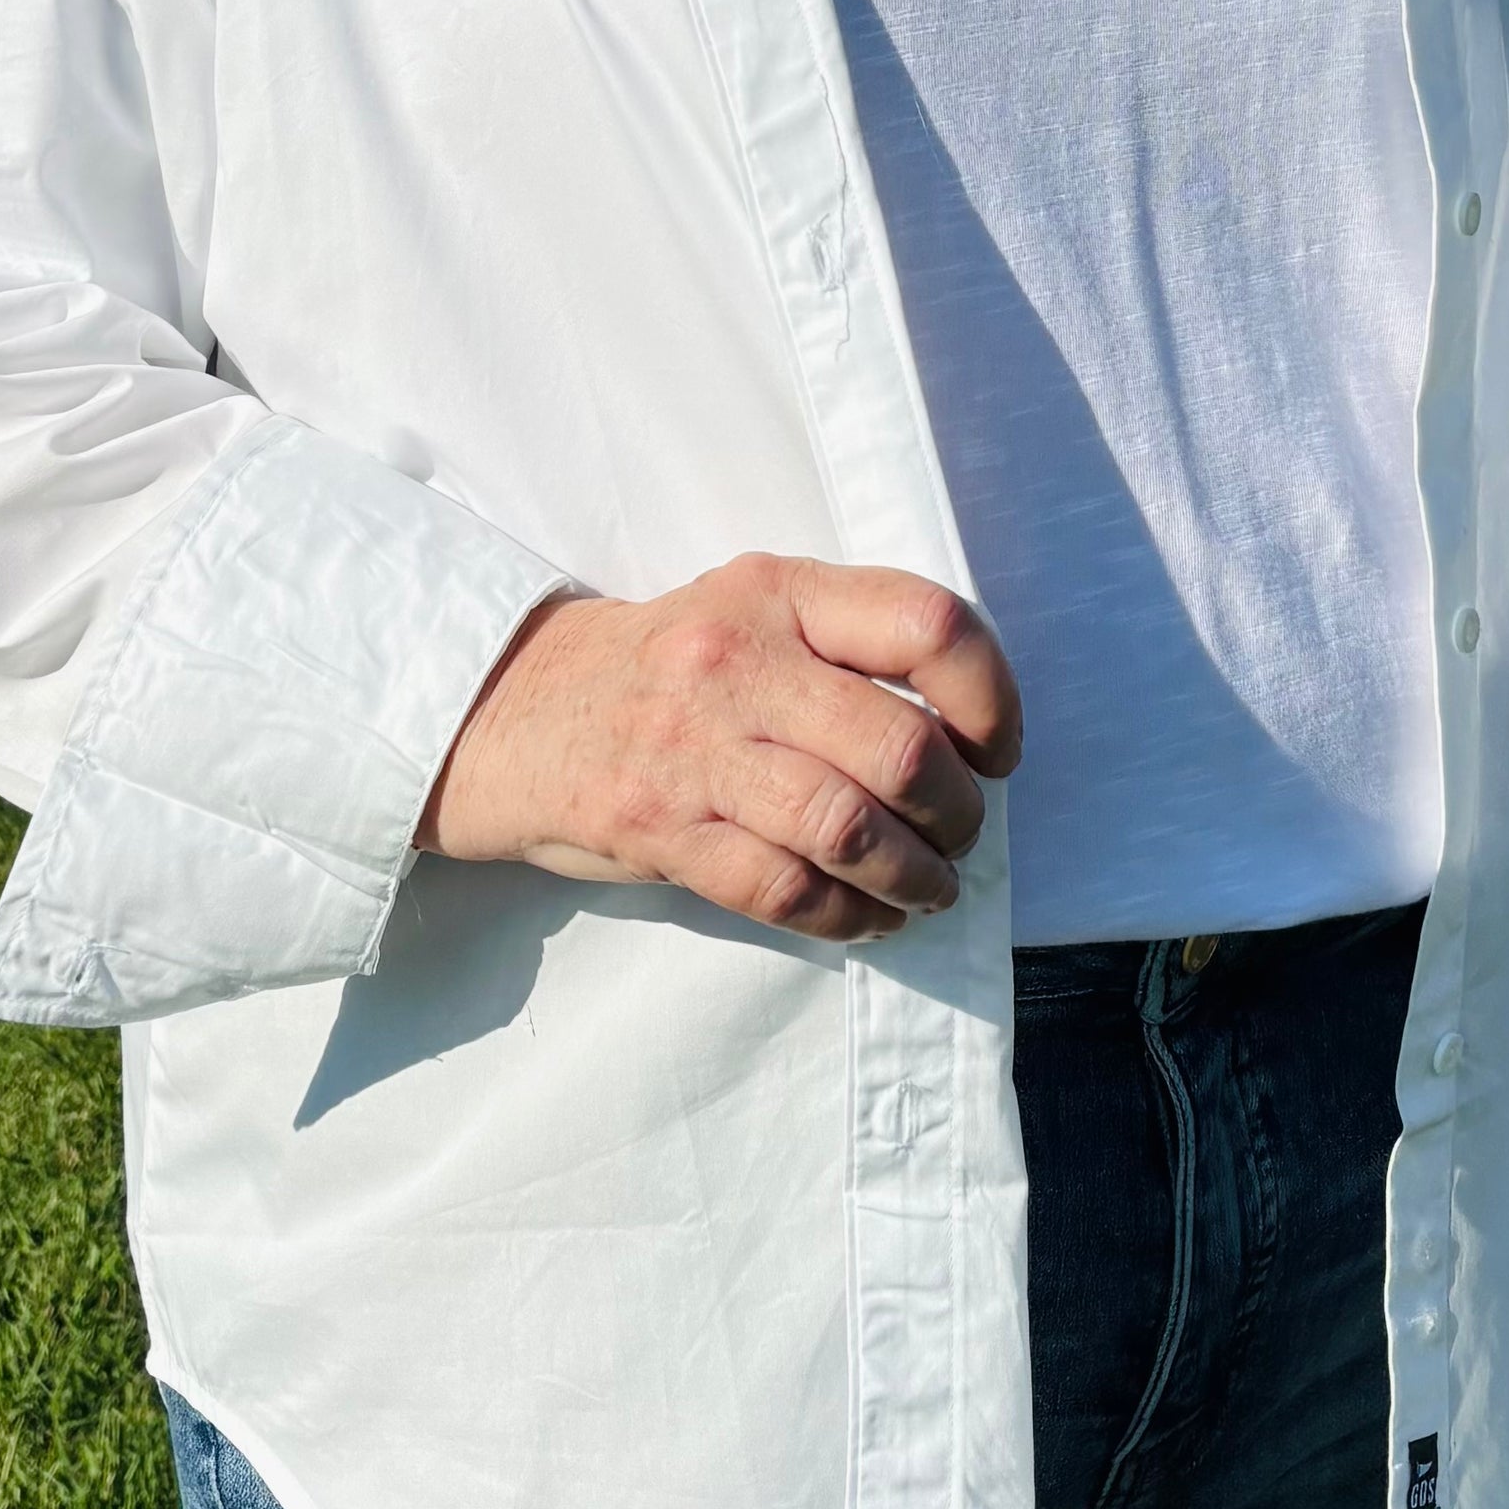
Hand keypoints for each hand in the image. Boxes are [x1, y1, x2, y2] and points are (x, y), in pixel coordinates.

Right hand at [420, 557, 1021, 945]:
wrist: (513, 710)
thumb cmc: (666, 665)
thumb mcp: (751, 608)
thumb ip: (846, 644)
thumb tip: (967, 734)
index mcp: (778, 591)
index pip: (925, 625)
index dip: (990, 696)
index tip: (996, 750)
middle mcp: (739, 660)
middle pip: (901, 748)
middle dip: (957, 812)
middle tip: (961, 833)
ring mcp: (695, 749)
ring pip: (849, 829)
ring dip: (913, 876)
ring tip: (928, 887)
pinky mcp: (660, 829)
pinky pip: (785, 890)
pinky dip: (846, 917)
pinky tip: (866, 918)